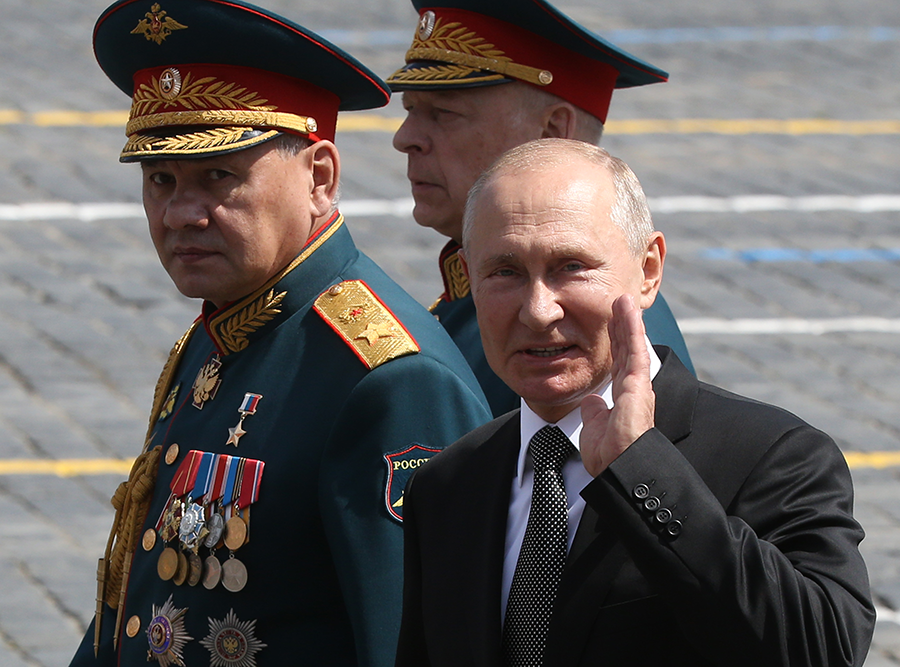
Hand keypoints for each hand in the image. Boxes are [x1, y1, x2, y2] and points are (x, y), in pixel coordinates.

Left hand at [579, 294, 655, 476]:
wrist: (621, 467)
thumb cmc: (611, 456)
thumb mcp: (595, 427)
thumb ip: (595, 412)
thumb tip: (592, 401)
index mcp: (623, 397)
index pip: (618, 362)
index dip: (615, 342)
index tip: (609, 323)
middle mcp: (633, 388)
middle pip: (627, 349)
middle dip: (622, 325)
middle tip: (617, 302)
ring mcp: (637, 385)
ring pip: (632, 345)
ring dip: (628, 320)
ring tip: (623, 298)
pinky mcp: (639, 384)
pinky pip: (635, 350)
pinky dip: (632, 328)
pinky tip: (628, 310)